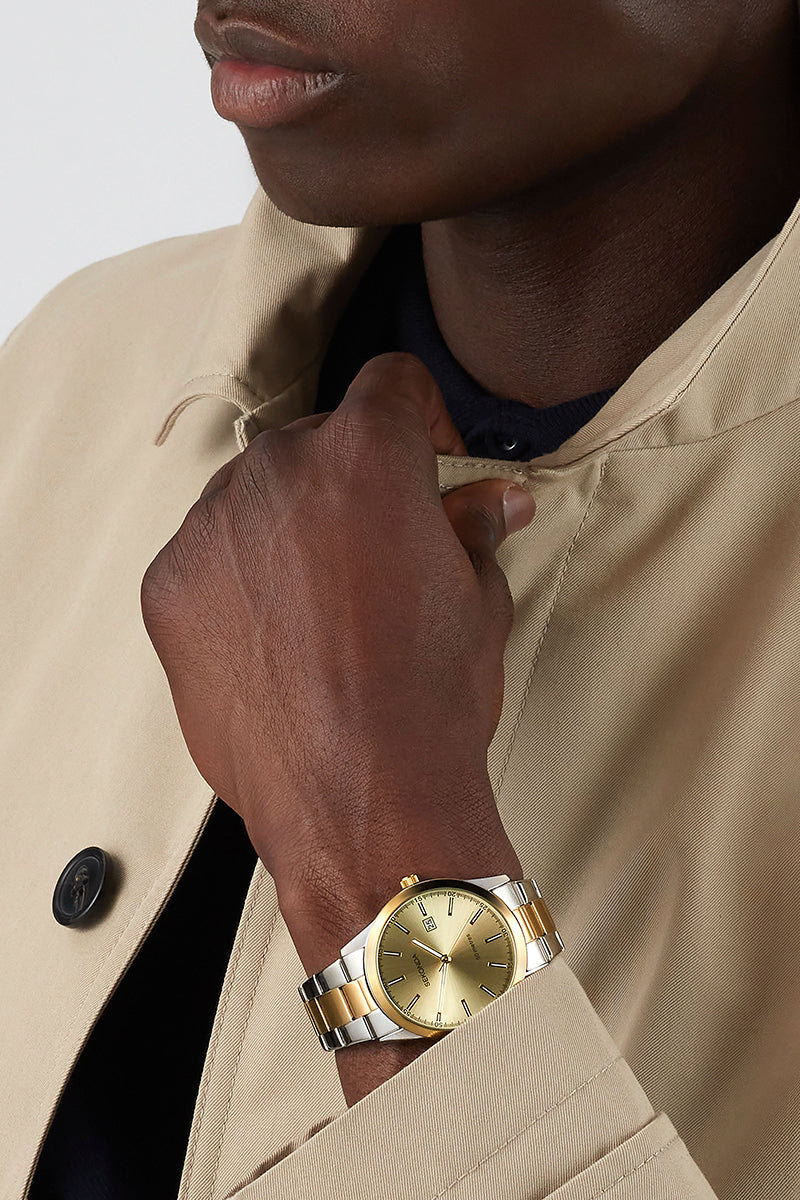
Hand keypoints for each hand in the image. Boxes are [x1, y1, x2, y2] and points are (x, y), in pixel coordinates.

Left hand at [140, 352, 534, 980]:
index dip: (421, 415)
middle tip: (380, 549)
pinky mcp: (169, 588)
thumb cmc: (428, 699)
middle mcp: (278, 472)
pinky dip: (238, 578)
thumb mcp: (477, 601)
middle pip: (316, 442)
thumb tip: (493, 502)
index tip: (429, 458)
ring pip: (254, 497)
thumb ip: (472, 529)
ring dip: (290, 527)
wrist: (360, 798)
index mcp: (367, 456)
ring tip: (324, 606)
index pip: (391, 383)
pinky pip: (207, 555)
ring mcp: (211, 529)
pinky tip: (274, 638)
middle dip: (352, 480)